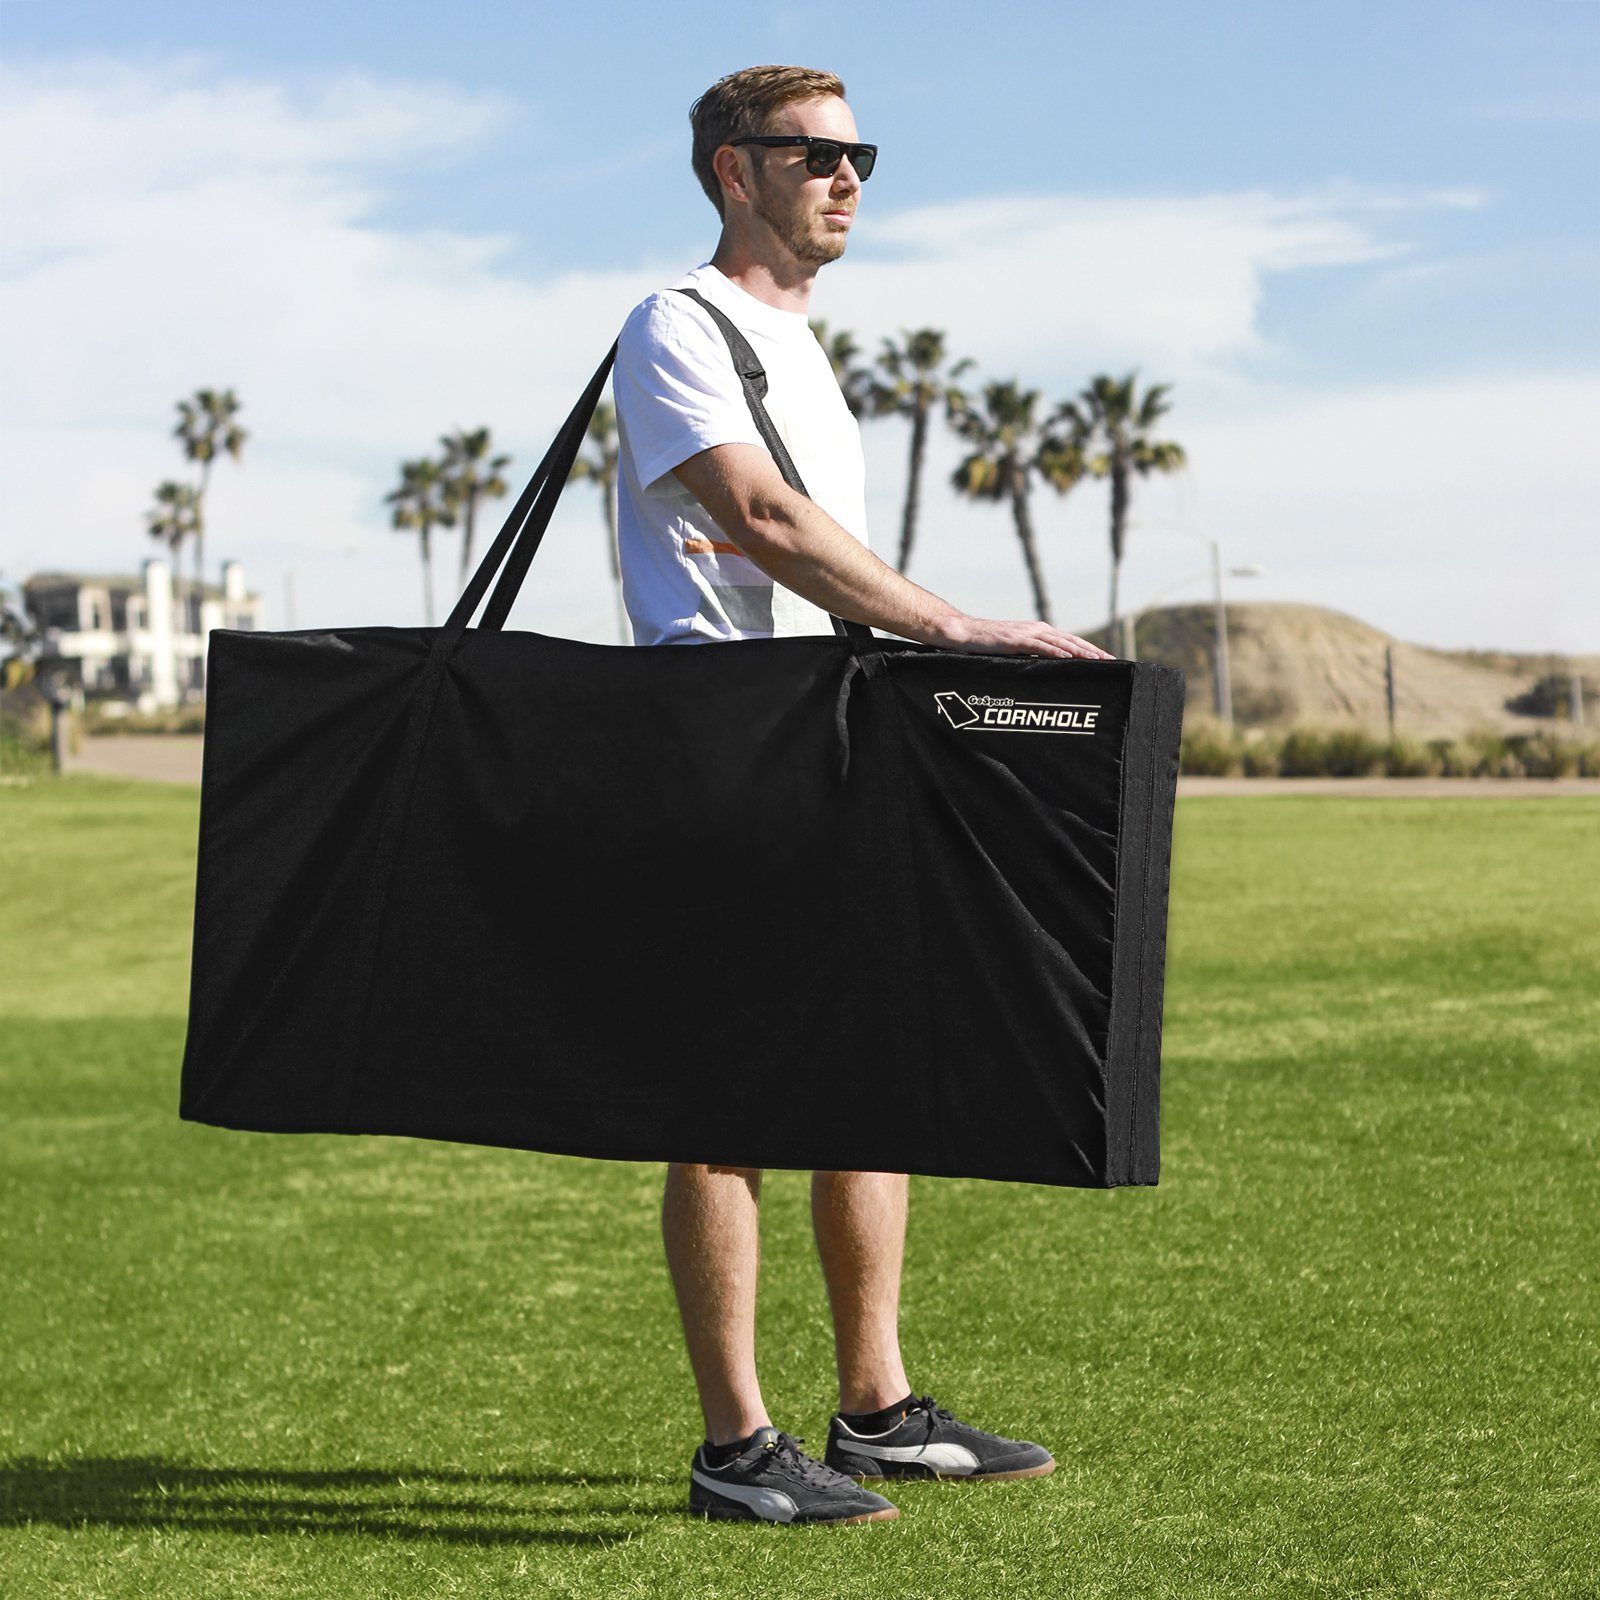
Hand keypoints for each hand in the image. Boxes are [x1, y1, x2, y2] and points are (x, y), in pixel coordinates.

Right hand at [930, 614, 1114, 659]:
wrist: (962, 633)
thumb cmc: (984, 645)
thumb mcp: (1012, 652)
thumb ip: (1029, 658)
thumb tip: (1045, 672)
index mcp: (1038, 632)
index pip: (1069, 642)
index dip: (1089, 650)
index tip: (1106, 661)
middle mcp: (1036, 629)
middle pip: (1071, 641)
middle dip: (1093, 652)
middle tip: (1112, 663)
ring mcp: (1027, 633)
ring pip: (1061, 643)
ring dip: (1081, 652)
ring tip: (1099, 661)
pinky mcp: (1015, 640)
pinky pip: (1040, 647)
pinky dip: (1056, 652)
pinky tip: (1070, 658)